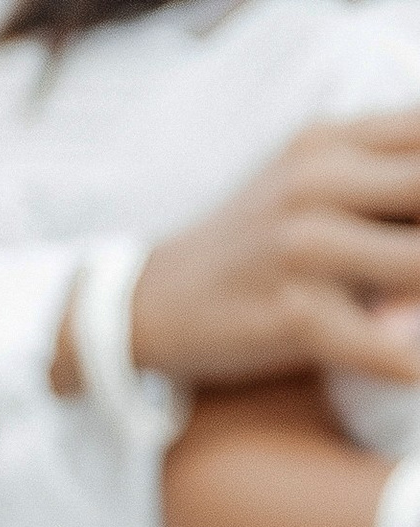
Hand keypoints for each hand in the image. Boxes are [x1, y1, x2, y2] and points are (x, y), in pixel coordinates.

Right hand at [127, 116, 419, 389]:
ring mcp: (303, 249)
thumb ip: (377, 177)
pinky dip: (410, 360)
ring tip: (417, 316)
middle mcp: (319, 184)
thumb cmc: (246, 249)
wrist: (148, 305)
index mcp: (332, 144)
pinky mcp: (291, 315)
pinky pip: (381, 344)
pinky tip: (414, 367)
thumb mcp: (305, 182)